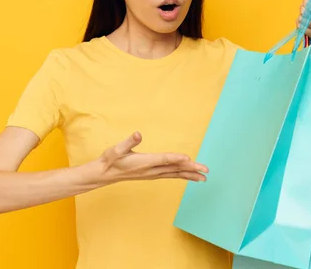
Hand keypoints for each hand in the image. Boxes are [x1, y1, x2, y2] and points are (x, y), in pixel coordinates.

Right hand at [87, 132, 208, 186]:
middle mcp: (151, 170)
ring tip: (204, 177)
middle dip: (191, 169)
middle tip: (206, 170)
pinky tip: (190, 176)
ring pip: (175, 174)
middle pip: (174, 169)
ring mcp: (152, 174)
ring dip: (190, 175)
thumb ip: (128, 142)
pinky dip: (182, 176)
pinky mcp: (152, 175)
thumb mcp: (117, 149)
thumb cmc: (111, 159)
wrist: (104, 174)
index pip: (164, 160)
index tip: (189, 158)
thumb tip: (137, 134)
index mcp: (144, 162)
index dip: (176, 158)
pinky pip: (171, 176)